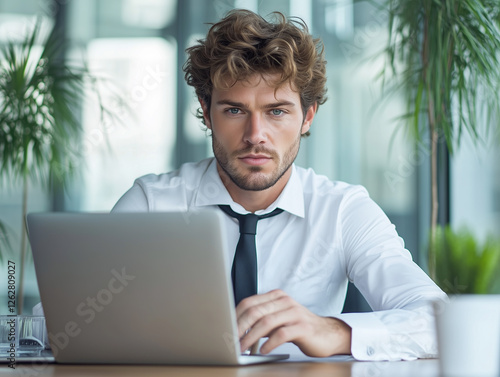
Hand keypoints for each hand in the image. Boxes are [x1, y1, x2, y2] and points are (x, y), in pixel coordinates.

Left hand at [236, 289, 351, 356]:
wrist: (327, 334)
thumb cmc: (298, 327)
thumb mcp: (278, 319)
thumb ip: (261, 319)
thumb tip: (237, 329)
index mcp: (276, 296)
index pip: (250, 302)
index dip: (235, 316)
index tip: (225, 329)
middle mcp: (285, 301)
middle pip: (255, 312)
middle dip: (240, 328)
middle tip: (231, 341)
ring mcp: (295, 312)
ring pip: (266, 323)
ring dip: (250, 337)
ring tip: (242, 349)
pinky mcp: (303, 327)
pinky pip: (281, 334)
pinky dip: (269, 343)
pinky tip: (262, 351)